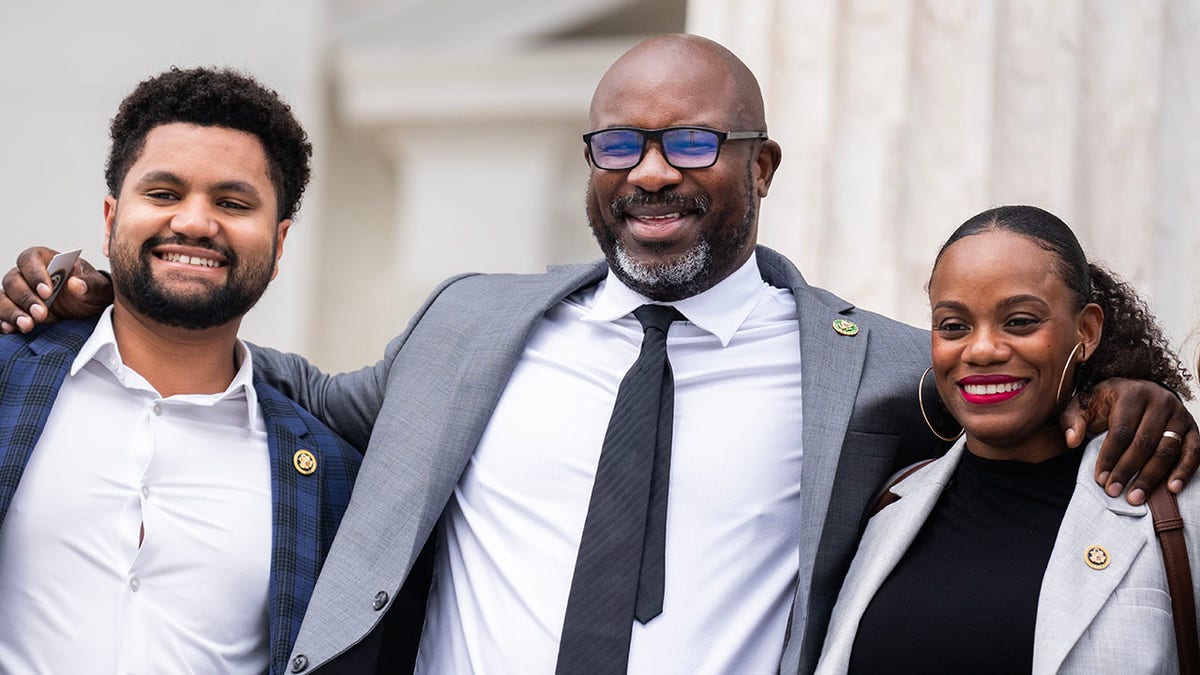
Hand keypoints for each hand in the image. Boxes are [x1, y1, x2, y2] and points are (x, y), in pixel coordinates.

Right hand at [0, 247, 112, 332]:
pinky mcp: (16, 310)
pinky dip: (4, 321)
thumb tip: (76, 284)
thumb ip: (90, 285)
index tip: (47, 292)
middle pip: (13, 280)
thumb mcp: (98, 287)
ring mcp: (19, 293)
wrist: (89, 309)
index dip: (35, 274)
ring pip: (3, 297)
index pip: (30, 259)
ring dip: (12, 312)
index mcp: (46, 260)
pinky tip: (11, 329)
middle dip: (25, 298)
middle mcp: (27, 274)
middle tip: (41, 313)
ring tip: (28, 325)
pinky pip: (1, 313)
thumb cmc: (91, 291)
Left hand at [1060, 377, 1198, 504]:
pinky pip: (1193, 451)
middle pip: (1144, 442)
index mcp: (1131, 393)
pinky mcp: (1192, 427)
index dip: (1110, 457)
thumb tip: (1071, 441)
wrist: (1138, 390)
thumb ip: (1073, 420)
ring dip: (1151, 476)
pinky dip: (1184, 470)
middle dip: (1127, 470)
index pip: (1121, 431)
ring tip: (1136, 497)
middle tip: (1114, 492)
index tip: (1100, 479)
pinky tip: (1172, 488)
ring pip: (1167, 449)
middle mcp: (1159, 401)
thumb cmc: (1108, 402)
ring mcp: (1179, 414)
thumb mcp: (1084, 404)